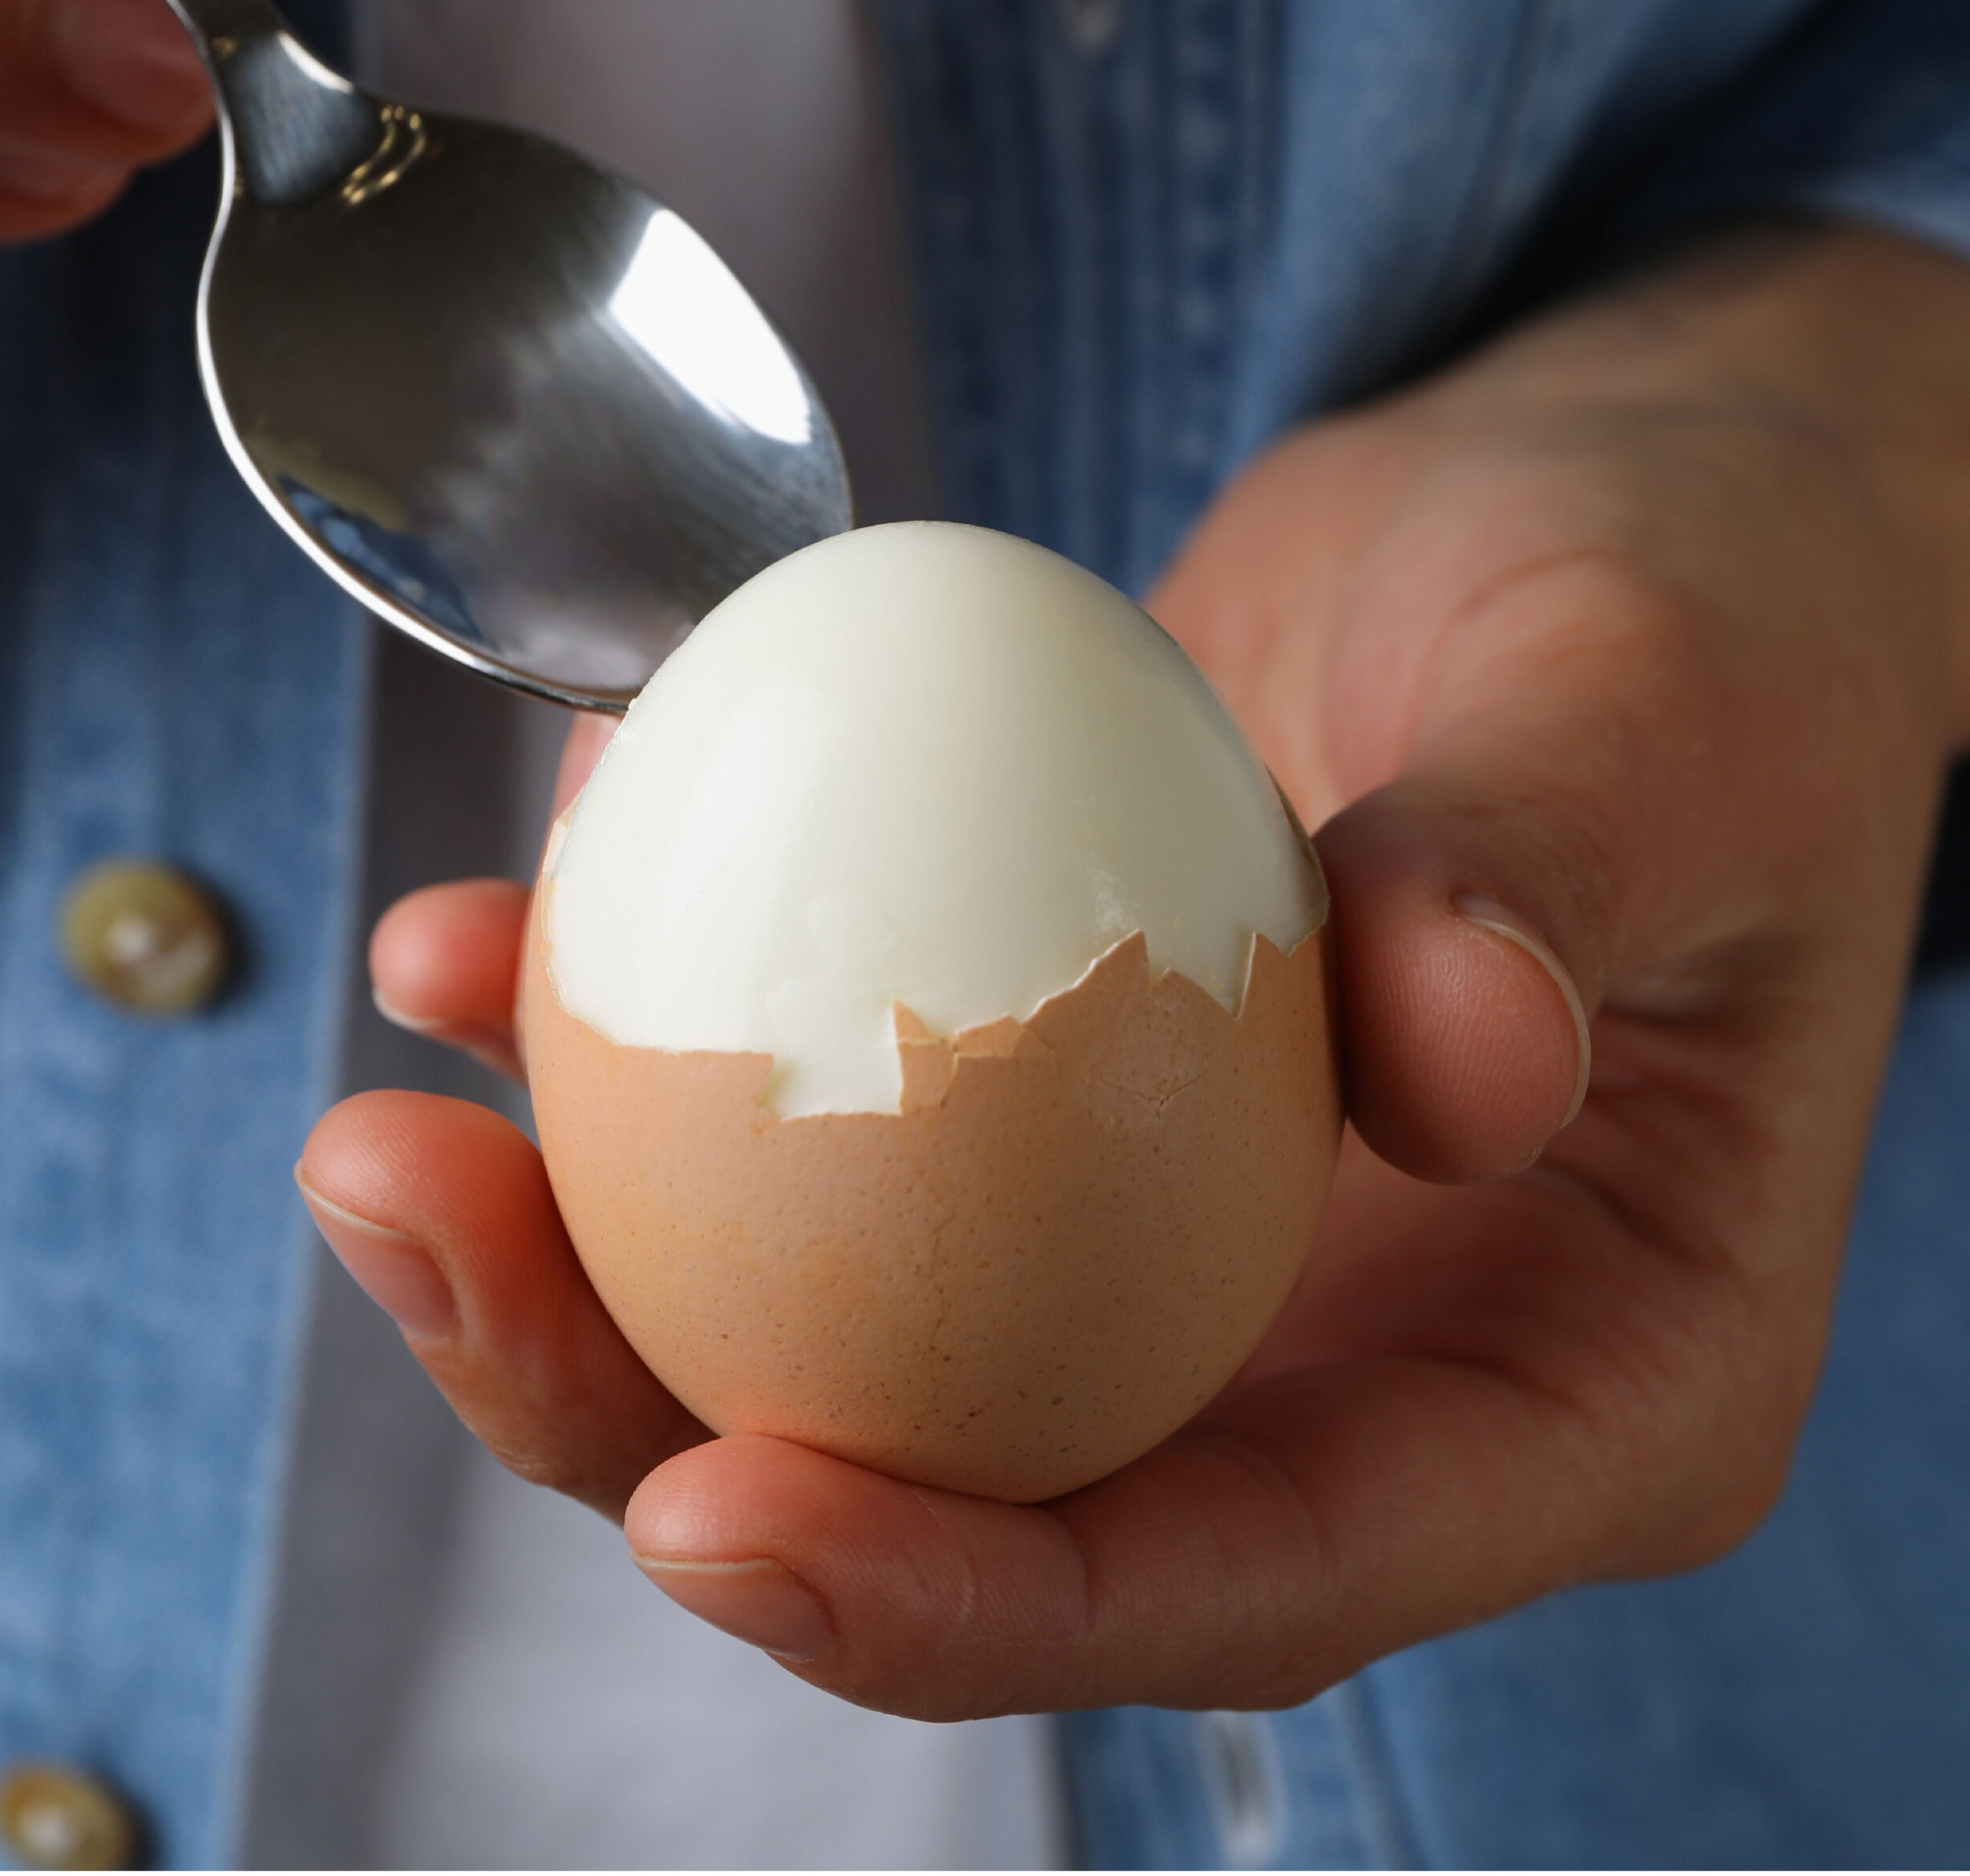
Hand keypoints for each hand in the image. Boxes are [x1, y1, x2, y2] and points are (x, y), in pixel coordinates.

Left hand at [300, 223, 1969, 1714]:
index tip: (724, 1516)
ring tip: (397, 1117)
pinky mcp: (1064, 1089)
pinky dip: (655, 1051)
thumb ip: (1553, 882)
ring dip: (598, 1256)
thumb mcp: (1665, 719)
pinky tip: (497, 932)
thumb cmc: (1711, 620)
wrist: (1618, 510)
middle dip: (681, 1439)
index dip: (980, 1599)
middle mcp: (1351, 1359)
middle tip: (430, 1239)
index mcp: (1564, 1386)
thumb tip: (1459, 1055)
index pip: (1259, 1573)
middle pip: (992, 1498)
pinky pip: (832, 1131)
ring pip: (857, 1341)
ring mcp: (1189, 1237)